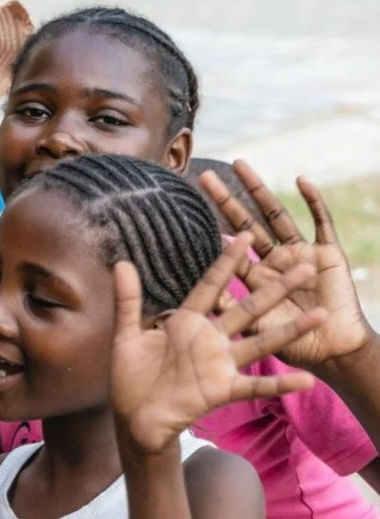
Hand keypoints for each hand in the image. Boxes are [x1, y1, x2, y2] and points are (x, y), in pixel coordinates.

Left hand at [110, 236, 324, 455]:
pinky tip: (307, 381)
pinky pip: (256, 385)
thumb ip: (128, 301)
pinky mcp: (222, 389)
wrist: (133, 418)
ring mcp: (219, 364)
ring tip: (319, 314)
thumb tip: (121, 263)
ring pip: (261, 342)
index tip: (243, 236)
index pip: (212, 286)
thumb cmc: (132, 377)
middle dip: (275, 288)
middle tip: (304, 266)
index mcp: (186, 322)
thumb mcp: (128, 335)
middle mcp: (209, 340)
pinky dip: (280, 385)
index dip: (226, 262)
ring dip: (290, 329)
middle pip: (248, 308)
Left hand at [199, 161, 374, 369]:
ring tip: (240, 166)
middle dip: (226, 201)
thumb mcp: (251, 327)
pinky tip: (300, 180)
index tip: (189, 211)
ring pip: (276, 215)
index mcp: (255, 278)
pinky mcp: (328, 252)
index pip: (229, 248)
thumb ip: (222, 309)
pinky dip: (312, 201)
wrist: (336, 352)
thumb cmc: (294, 347)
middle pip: (245, 223)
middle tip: (205, 177)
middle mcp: (275, 260)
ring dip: (258, 190)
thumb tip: (184, 295)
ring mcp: (301, 253)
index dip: (211, 229)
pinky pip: (321, 221)